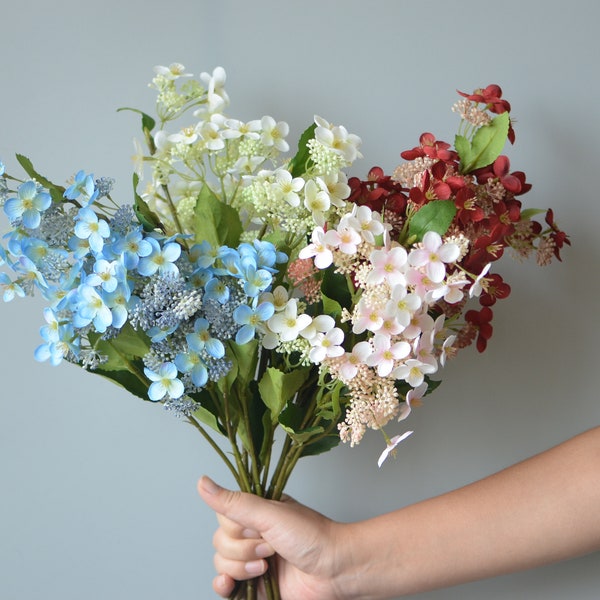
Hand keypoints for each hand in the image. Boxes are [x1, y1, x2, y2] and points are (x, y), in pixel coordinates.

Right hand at [197, 476, 347, 598]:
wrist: (335, 571)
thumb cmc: (312, 536)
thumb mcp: (269, 514)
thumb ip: (233, 503)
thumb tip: (201, 482)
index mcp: (257, 511)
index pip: (224, 516)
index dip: (237, 526)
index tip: (258, 526)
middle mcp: (253, 533)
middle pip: (220, 541)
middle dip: (244, 549)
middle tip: (271, 548)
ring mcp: (252, 560)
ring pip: (221, 563)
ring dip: (242, 568)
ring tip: (269, 566)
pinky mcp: (254, 585)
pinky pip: (225, 586)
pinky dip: (224, 586)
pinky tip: (231, 585)